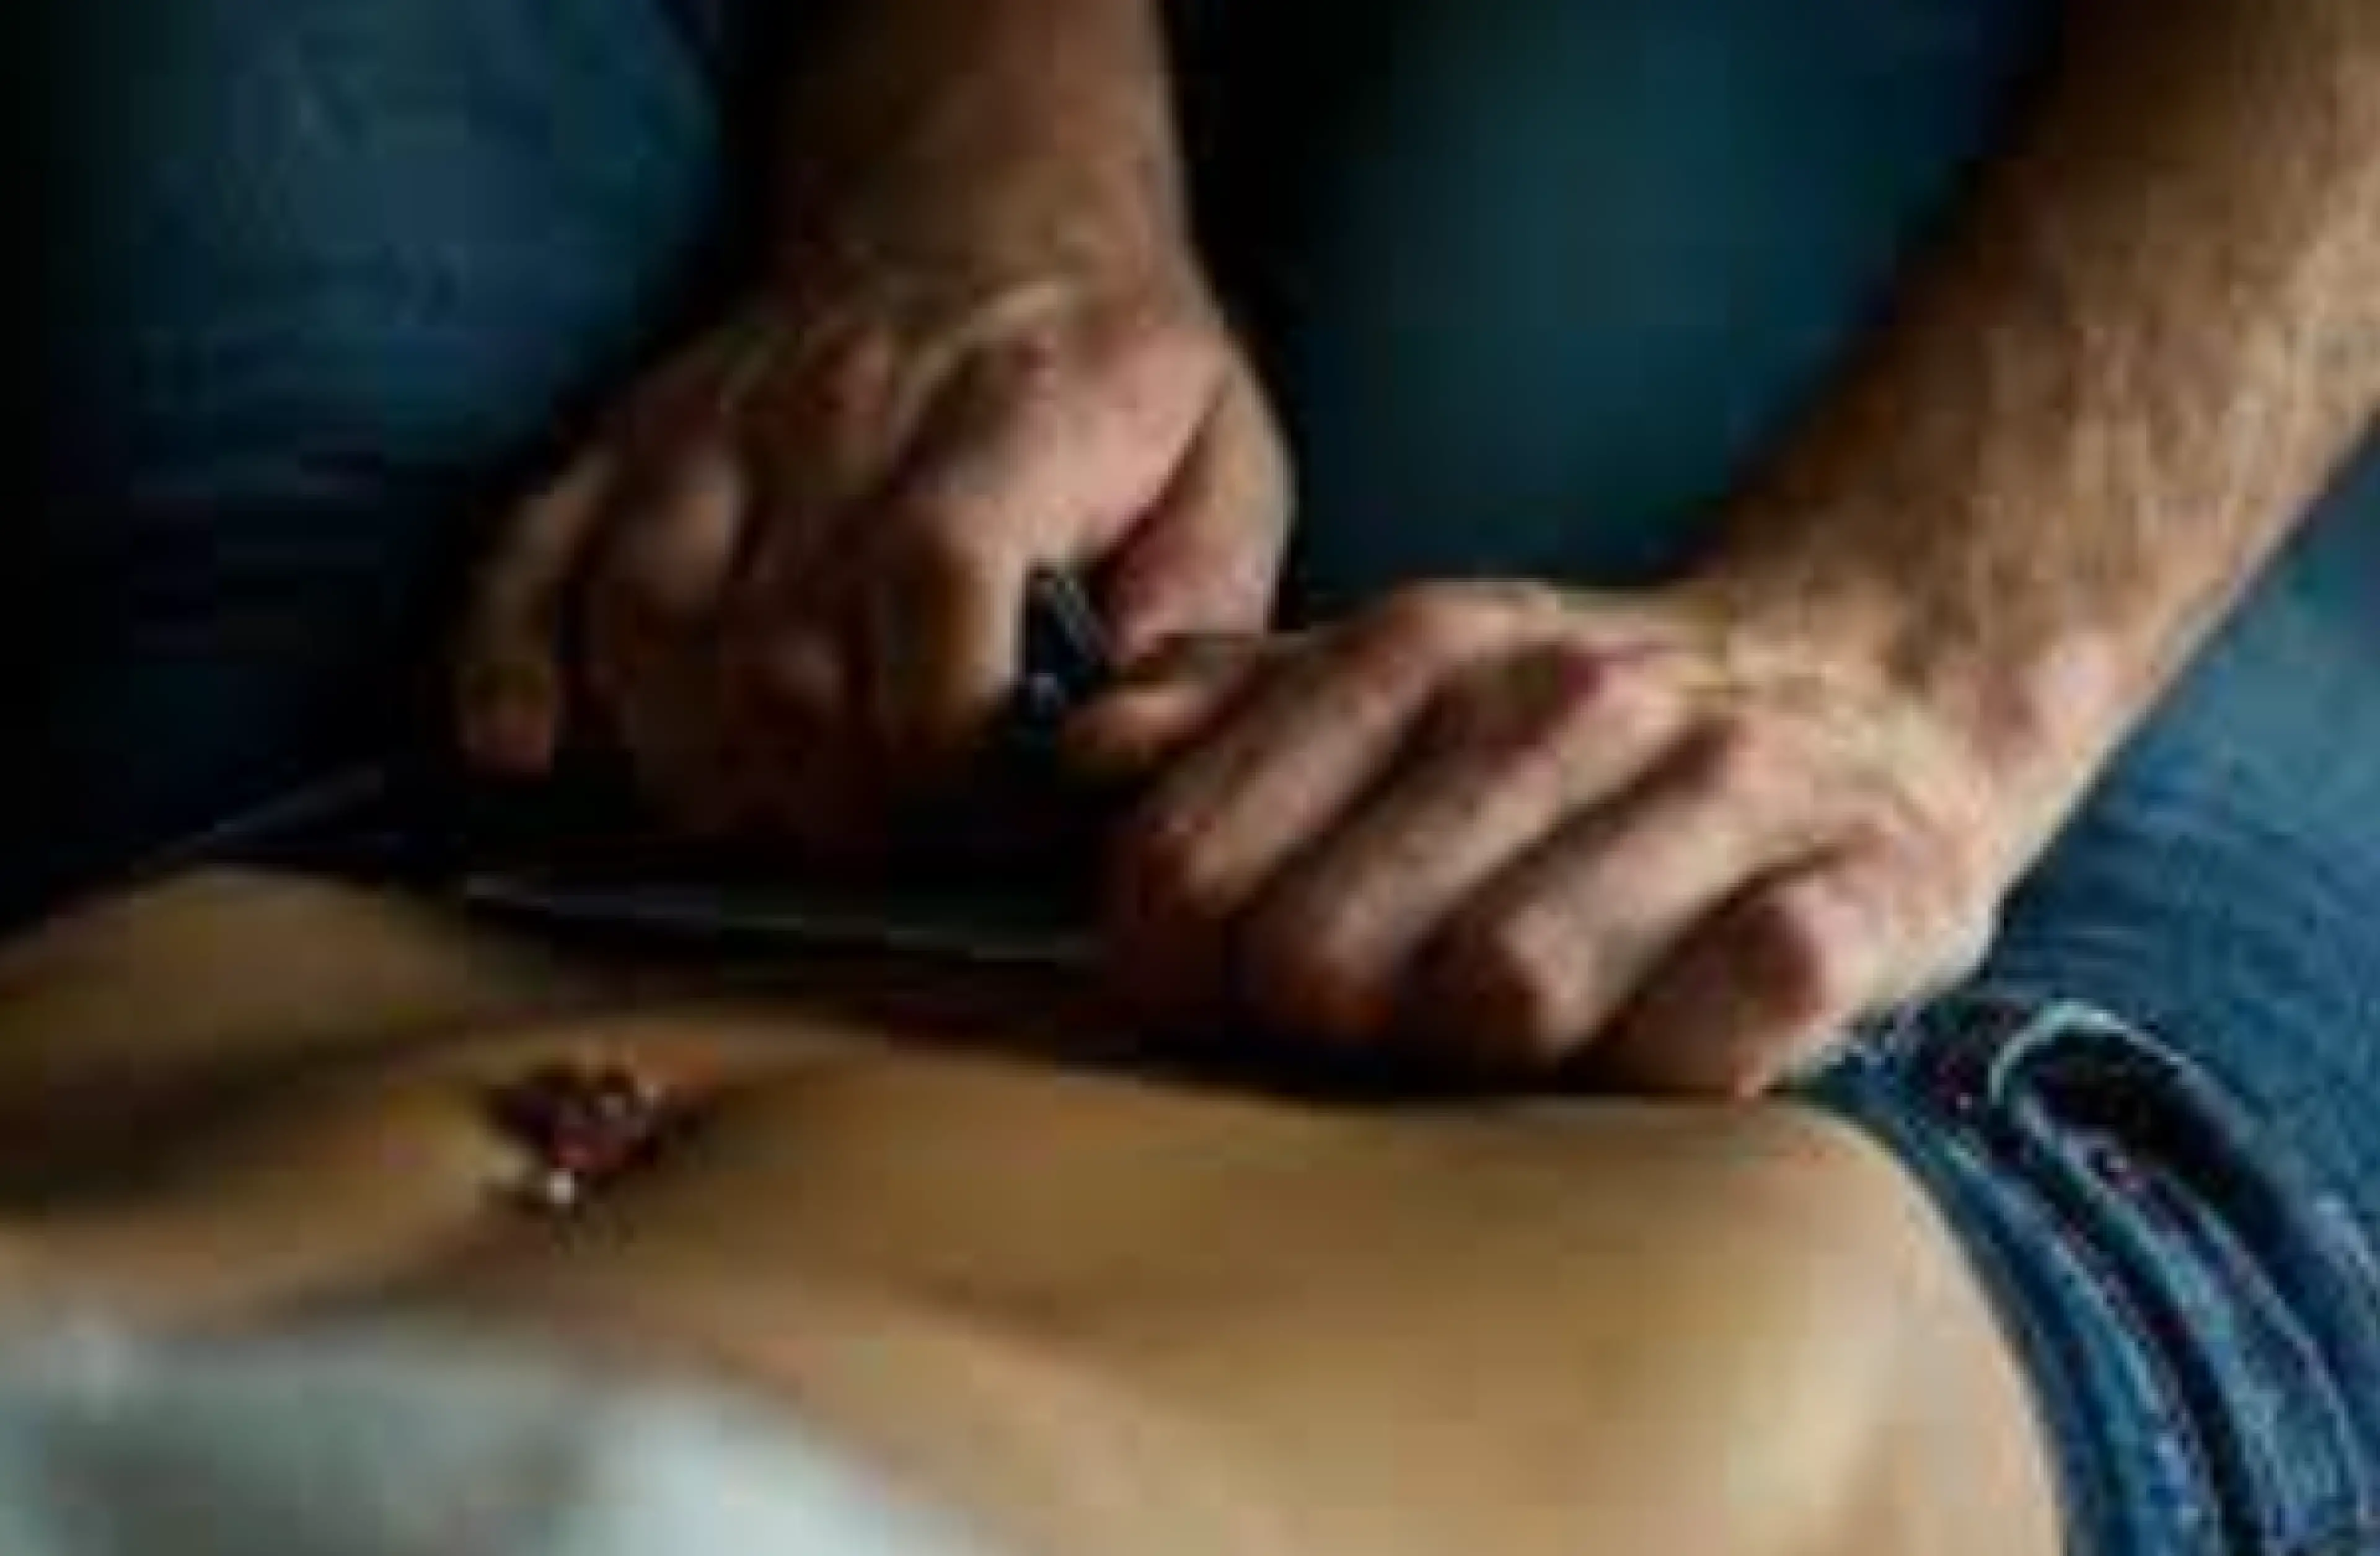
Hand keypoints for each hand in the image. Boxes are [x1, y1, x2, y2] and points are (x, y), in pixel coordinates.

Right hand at [454, 262, 1285, 851]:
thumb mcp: (1227, 463)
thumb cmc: (1115, 372)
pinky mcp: (627, 440)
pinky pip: (525, 557)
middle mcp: (839, 411)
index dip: (949, 742)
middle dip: (832, 798)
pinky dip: (506, 668)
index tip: (985, 808)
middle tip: (884, 836)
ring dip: (694, 764)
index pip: (937, 587)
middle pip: (782, 658)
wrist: (985, 207)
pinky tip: (526, 755)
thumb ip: (1195, 613)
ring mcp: (714, 425)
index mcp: (1008, 414)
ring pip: (647, 629)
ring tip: (767, 809)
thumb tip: (1108, 751)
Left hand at [1073, 581, 2058, 1096]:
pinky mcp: (1869, 885)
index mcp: (1418, 653)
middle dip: (1321, 1030)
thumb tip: (1075, 759)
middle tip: (1374, 1029)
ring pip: (1509, 997)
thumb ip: (1225, 712)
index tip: (1217, 992)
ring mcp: (1721, 789)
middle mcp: (1562, 703)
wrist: (1870, 682)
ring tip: (1515, 1039)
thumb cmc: (1577, 733)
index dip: (1170, 966)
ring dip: (1485, 1066)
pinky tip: (1658, 1043)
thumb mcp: (1393, 679)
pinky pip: (1724, 1023)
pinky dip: (1669, 1066)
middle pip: (1326, 959)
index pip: (1190, 865)